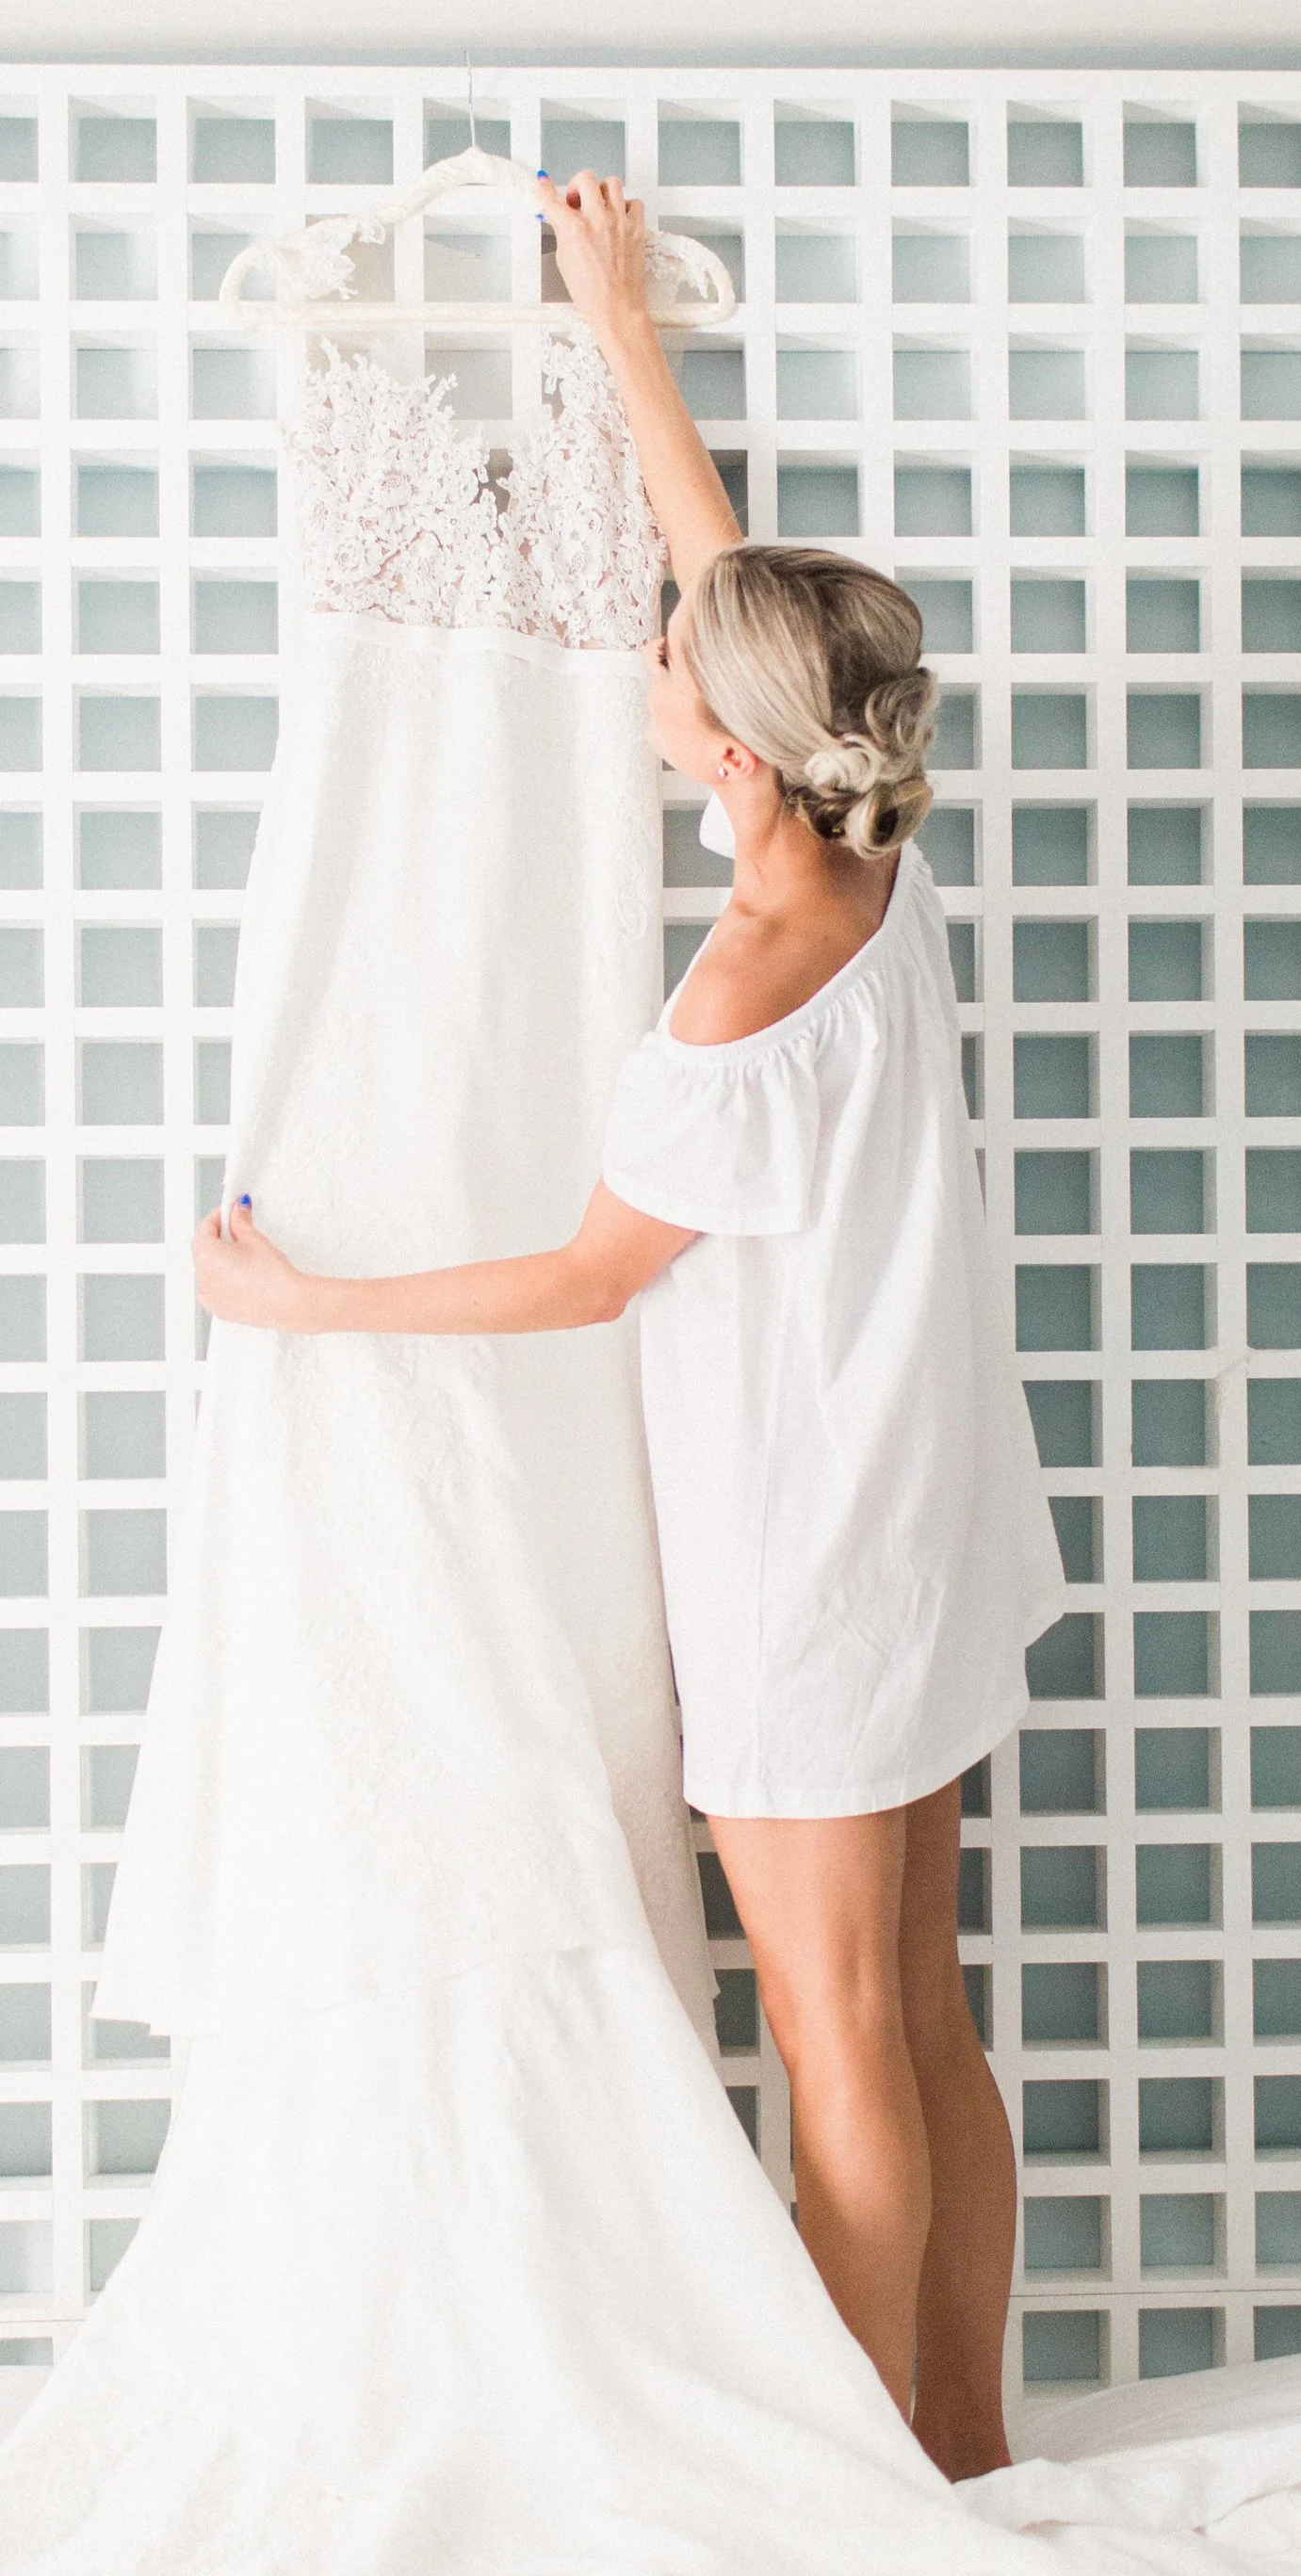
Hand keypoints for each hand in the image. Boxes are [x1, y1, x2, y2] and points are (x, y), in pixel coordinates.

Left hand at [191, 1197, 313, 1331]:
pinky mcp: (219, 1309)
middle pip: (204, 1249)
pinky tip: (242, 1276)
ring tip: (243, 1256)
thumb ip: (240, 1221)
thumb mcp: (254, 1239)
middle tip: (237, 1231)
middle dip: (219, 1238)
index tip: (229, 1212)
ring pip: (209, 1270)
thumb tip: (236, 1211)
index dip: (218, 1217)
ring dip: (219, 1260)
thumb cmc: (273, 1276)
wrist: (288, 1303)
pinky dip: (223, 1280)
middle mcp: (202, 1277)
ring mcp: (209, 1296)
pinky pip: (214, 1289)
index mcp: (207, 1256)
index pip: (204, 1228)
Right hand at [533, 168, 650, 343]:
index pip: (552, 199)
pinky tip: (619, 219)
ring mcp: (619, 222)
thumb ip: (563, 232)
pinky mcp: (637, 228)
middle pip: (586, 178)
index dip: (543, 189)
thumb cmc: (591, 293)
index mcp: (574, 230)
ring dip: (602, 192)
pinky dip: (625, 206)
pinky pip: (633, 202)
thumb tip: (561, 216)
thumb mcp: (565, 261)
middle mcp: (597, 220)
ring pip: (612, 183)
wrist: (618, 309)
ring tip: (599, 208)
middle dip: (577, 186)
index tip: (542, 183)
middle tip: (577, 201)